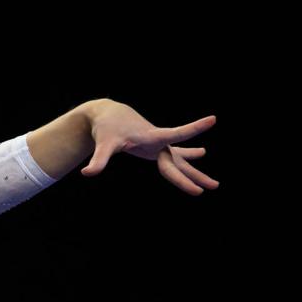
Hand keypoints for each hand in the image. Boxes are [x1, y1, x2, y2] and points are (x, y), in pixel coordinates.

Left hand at [80, 100, 218, 195]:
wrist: (108, 115)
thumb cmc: (107, 128)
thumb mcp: (103, 145)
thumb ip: (99, 160)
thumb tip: (87, 173)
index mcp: (152, 137)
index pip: (176, 134)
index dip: (194, 129)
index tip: (213, 119)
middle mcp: (159, 142)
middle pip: (179, 163)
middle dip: (194, 176)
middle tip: (213, 187)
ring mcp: (159, 145)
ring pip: (181, 162)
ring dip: (196, 173)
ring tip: (214, 184)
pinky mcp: (156, 146)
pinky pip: (175, 156)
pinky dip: (188, 156)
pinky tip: (201, 153)